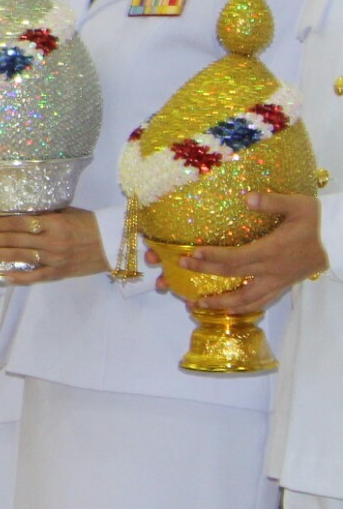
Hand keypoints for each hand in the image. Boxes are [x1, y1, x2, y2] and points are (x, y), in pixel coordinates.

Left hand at [0, 209, 107, 284]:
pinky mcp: (59, 273)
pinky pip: (35, 276)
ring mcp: (55, 259)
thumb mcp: (66, 212)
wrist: (114, 243)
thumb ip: (43, 213)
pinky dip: (19, 277)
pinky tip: (3, 275)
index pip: (18, 222)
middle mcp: (52, 241)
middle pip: (14, 239)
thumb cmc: (88, 223)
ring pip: (20, 256)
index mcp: (53, 222)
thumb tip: (15, 211)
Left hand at [176, 191, 328, 311]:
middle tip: (182, 269)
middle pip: (233, 276)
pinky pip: (261, 302)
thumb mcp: (299, 205)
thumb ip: (272, 201)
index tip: (190, 254)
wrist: (339, 243)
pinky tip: (229, 311)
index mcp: (272, 250)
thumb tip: (247, 197)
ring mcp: (277, 281)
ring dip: (221, 303)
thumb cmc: (317, 222)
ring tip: (197, 304)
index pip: (235, 257)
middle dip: (205, 273)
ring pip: (246, 299)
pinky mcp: (282, 286)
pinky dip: (244, 309)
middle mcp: (271, 269)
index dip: (212, 257)